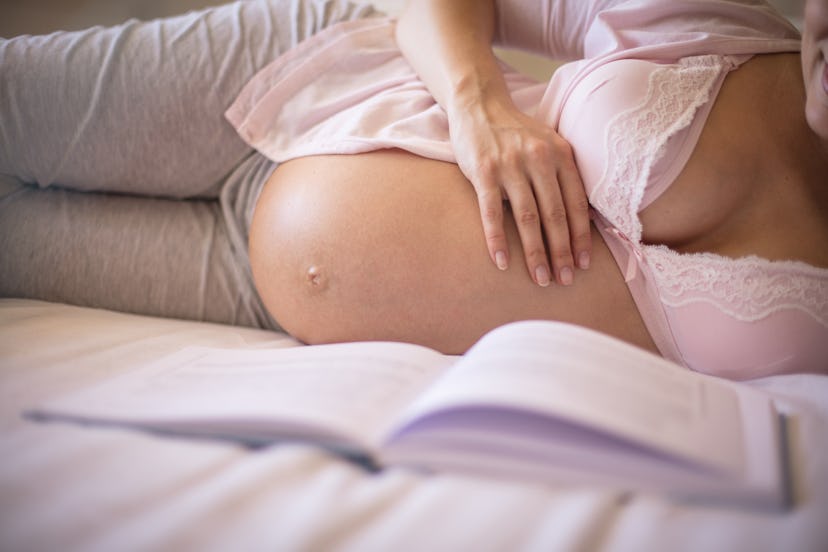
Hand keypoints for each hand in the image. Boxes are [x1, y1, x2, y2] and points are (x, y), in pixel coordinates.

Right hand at [449, 96, 590, 286]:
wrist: (479, 105)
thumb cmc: (515, 132)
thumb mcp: (548, 145)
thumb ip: (563, 174)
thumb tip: (581, 219)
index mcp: (560, 155)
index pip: (576, 204)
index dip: (581, 237)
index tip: (584, 264)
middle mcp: (539, 159)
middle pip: (555, 215)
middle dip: (561, 252)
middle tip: (564, 280)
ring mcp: (510, 165)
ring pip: (527, 218)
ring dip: (535, 253)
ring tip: (540, 278)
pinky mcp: (483, 172)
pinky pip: (492, 213)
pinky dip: (498, 240)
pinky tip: (503, 262)